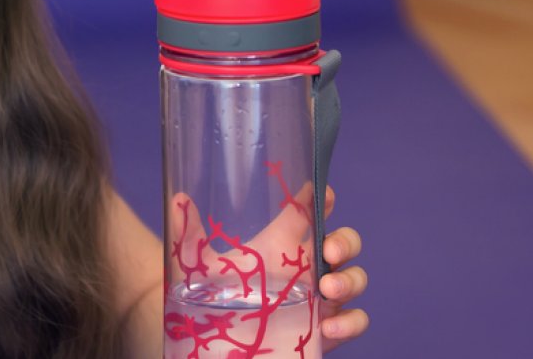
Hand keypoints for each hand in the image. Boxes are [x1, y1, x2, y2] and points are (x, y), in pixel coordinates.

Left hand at [166, 185, 367, 350]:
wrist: (217, 337)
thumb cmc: (214, 292)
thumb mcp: (199, 264)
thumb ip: (189, 236)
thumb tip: (177, 201)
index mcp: (282, 243)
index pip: (311, 212)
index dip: (324, 198)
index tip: (326, 194)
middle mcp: (306, 267)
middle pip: (343, 242)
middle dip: (345, 241)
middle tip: (329, 251)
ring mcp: (319, 297)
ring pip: (354, 279)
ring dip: (350, 281)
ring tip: (328, 291)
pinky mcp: (324, 327)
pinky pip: (353, 321)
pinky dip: (350, 322)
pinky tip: (330, 327)